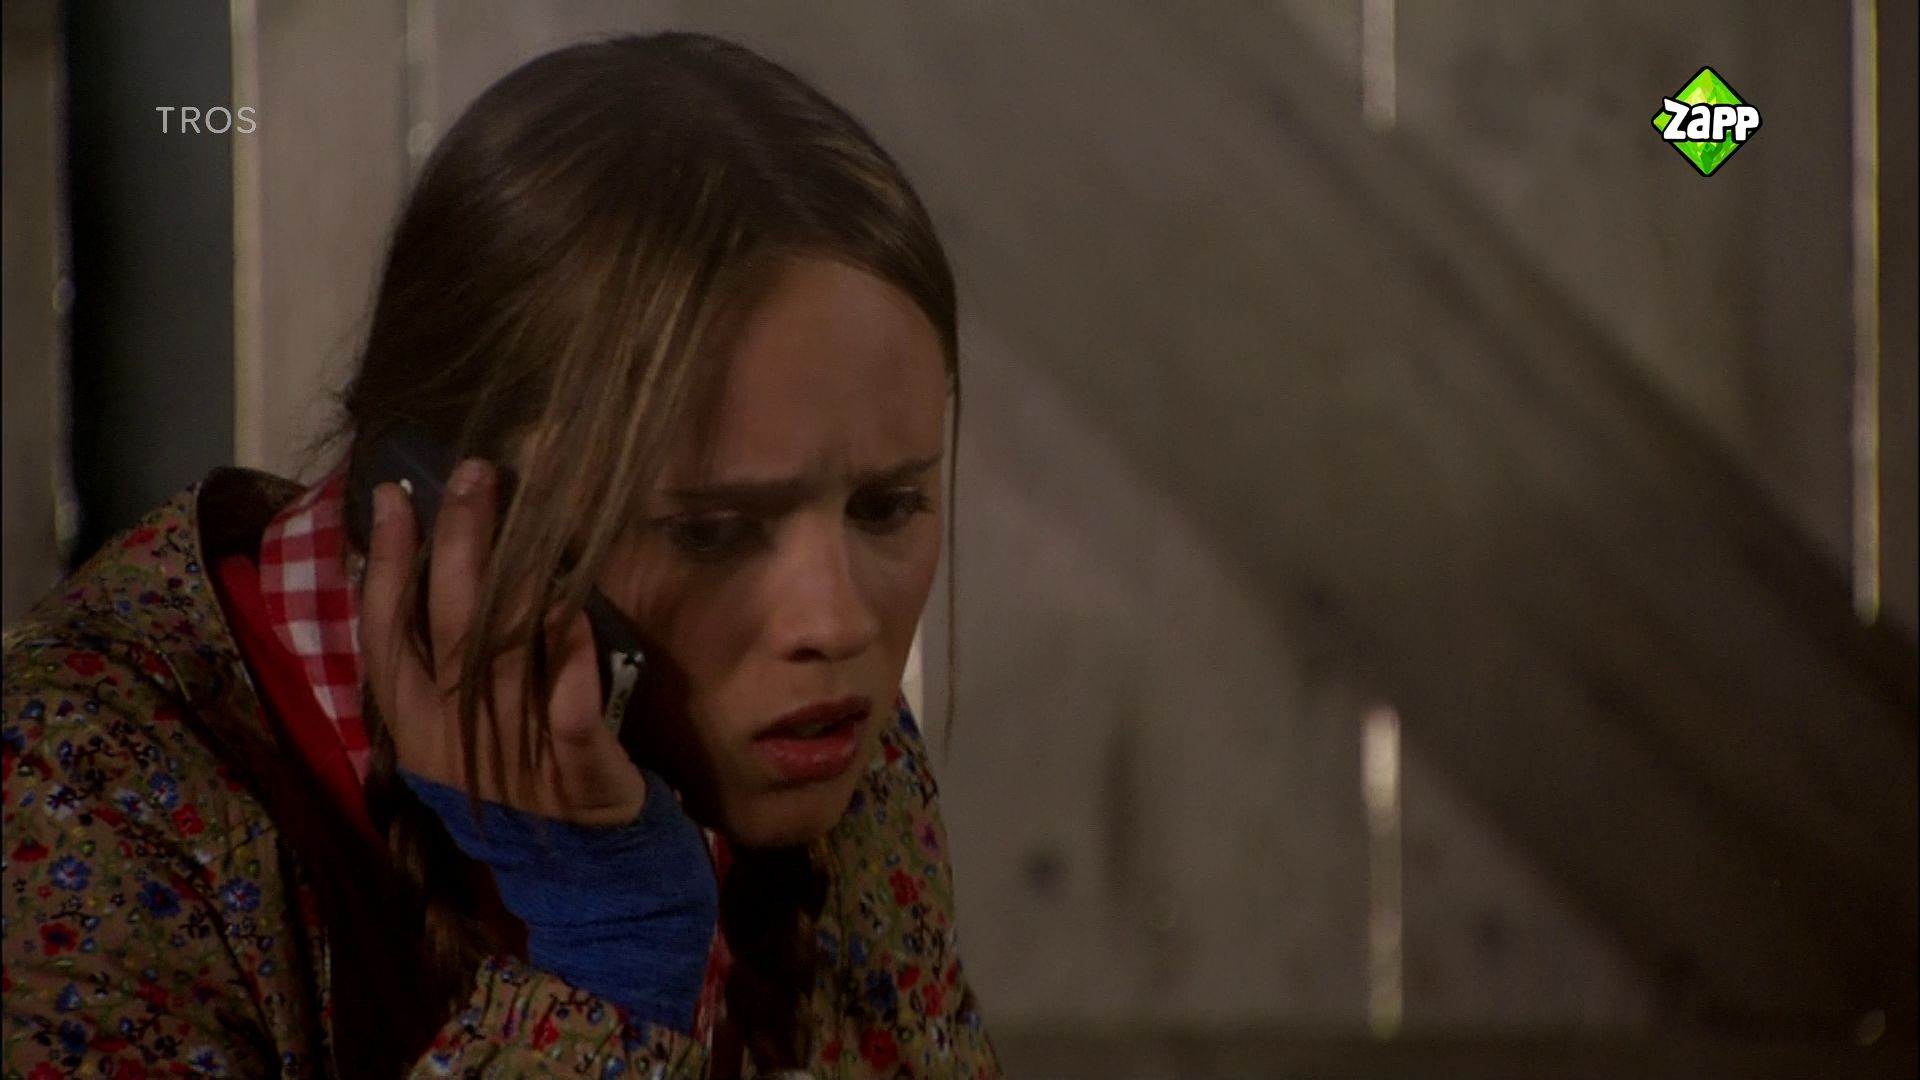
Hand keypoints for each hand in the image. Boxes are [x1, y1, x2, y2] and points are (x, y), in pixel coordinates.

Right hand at [360, 457, 647, 827]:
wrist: (579, 861)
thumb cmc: (513, 766)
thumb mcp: (454, 718)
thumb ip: (432, 654)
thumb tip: (399, 559)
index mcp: (416, 722)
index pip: (385, 634)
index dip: (386, 564)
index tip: (393, 495)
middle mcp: (454, 735)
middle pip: (448, 629)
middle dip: (457, 544)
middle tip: (473, 474)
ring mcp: (515, 755)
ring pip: (503, 660)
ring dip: (512, 582)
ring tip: (522, 513)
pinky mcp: (577, 770)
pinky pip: (569, 712)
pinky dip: (570, 665)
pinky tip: (573, 613)